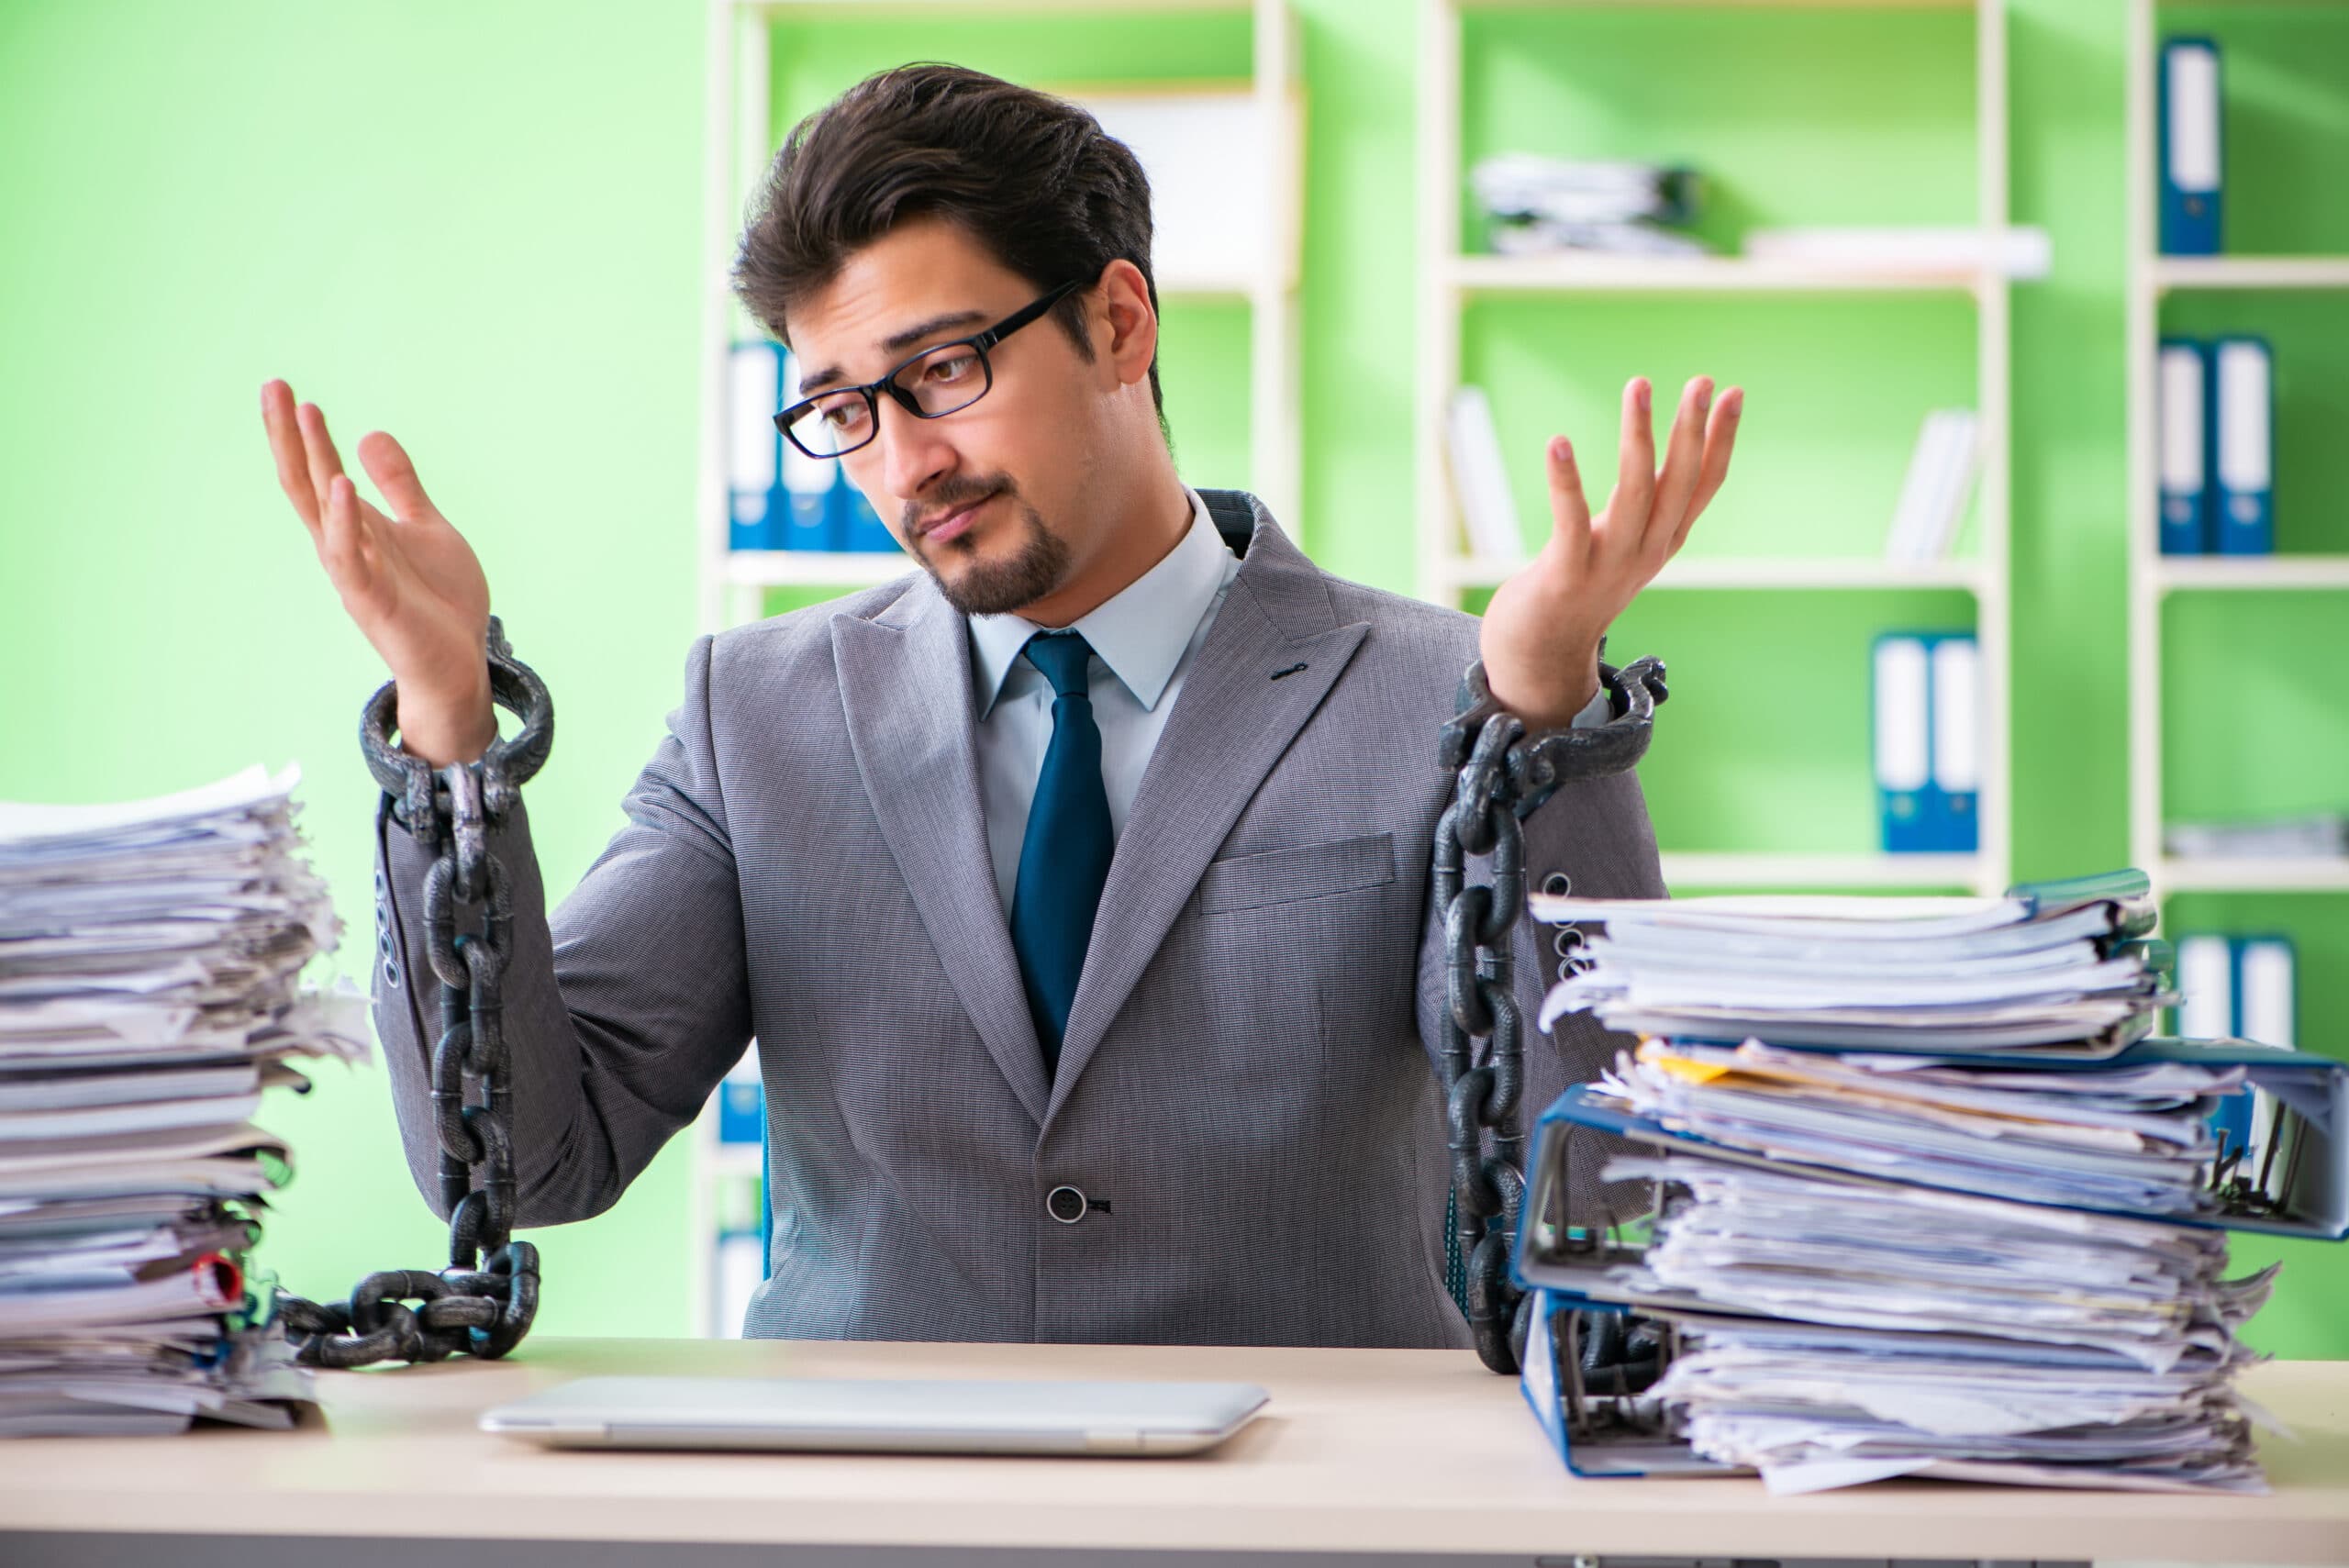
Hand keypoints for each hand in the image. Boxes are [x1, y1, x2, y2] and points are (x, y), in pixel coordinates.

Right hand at [261, 380, 496, 761]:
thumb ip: (400, 486)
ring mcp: (355, 572)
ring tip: (304, 412)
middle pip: (307, 482)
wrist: (460, 663)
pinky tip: (342, 484)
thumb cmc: (439, 601)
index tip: (291, 390)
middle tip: (273, 385)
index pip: (319, 473)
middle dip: (290, 435)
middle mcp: (345, 546)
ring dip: (312, 461)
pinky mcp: (373, 600)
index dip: (305, 433)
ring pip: (322, 510)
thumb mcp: (425, 528)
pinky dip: (343, 521)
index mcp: (357, 528)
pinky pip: (350, 556)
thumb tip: (369, 434)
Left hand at [1477, 375, 1741, 729]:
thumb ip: (1643, 509)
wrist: (1540, 655)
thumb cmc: (1578, 588)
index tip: (1732, 392)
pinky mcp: (1566, 575)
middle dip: (1692, 430)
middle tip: (1702, 381)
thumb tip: (1657, 457)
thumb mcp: (1624, 546)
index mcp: (1664, 542)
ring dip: (1638, 437)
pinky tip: (1558, 442)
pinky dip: (1566, 481)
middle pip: (1677, 484)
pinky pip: (1570, 522)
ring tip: (1640, 386)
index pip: (1703, 486)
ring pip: (1634, 494)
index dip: (1720, 440)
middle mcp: (1646, 553)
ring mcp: (1609, 566)